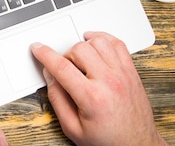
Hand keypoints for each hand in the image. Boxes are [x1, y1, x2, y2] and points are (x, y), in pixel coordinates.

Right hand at [31, 31, 167, 145]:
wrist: (137, 145)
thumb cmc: (108, 140)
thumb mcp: (72, 128)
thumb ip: (57, 99)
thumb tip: (50, 75)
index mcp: (92, 98)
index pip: (62, 67)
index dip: (45, 54)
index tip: (38, 48)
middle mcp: (109, 82)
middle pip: (79, 49)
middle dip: (66, 56)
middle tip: (65, 69)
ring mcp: (123, 74)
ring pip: (98, 42)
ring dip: (84, 46)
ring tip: (80, 59)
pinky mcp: (131, 71)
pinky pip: (117, 43)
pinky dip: (104, 39)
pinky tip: (96, 45)